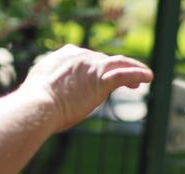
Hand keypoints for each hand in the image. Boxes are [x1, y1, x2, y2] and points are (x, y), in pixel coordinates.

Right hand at [21, 45, 152, 130]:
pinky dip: (137, 73)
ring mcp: (91, 66)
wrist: (37, 106)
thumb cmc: (35, 105)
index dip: (100, 66)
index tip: (106, 74)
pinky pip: (123, 74)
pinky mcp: (100, 80)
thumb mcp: (42, 89)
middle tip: (131, 82)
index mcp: (65, 56)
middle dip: (117, 69)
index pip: (88, 58)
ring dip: (134, 68)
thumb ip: (54, 87)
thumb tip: (54, 99)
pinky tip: (148, 76)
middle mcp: (79, 56)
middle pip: (105, 61)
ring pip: (118, 63)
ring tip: (146, 76)